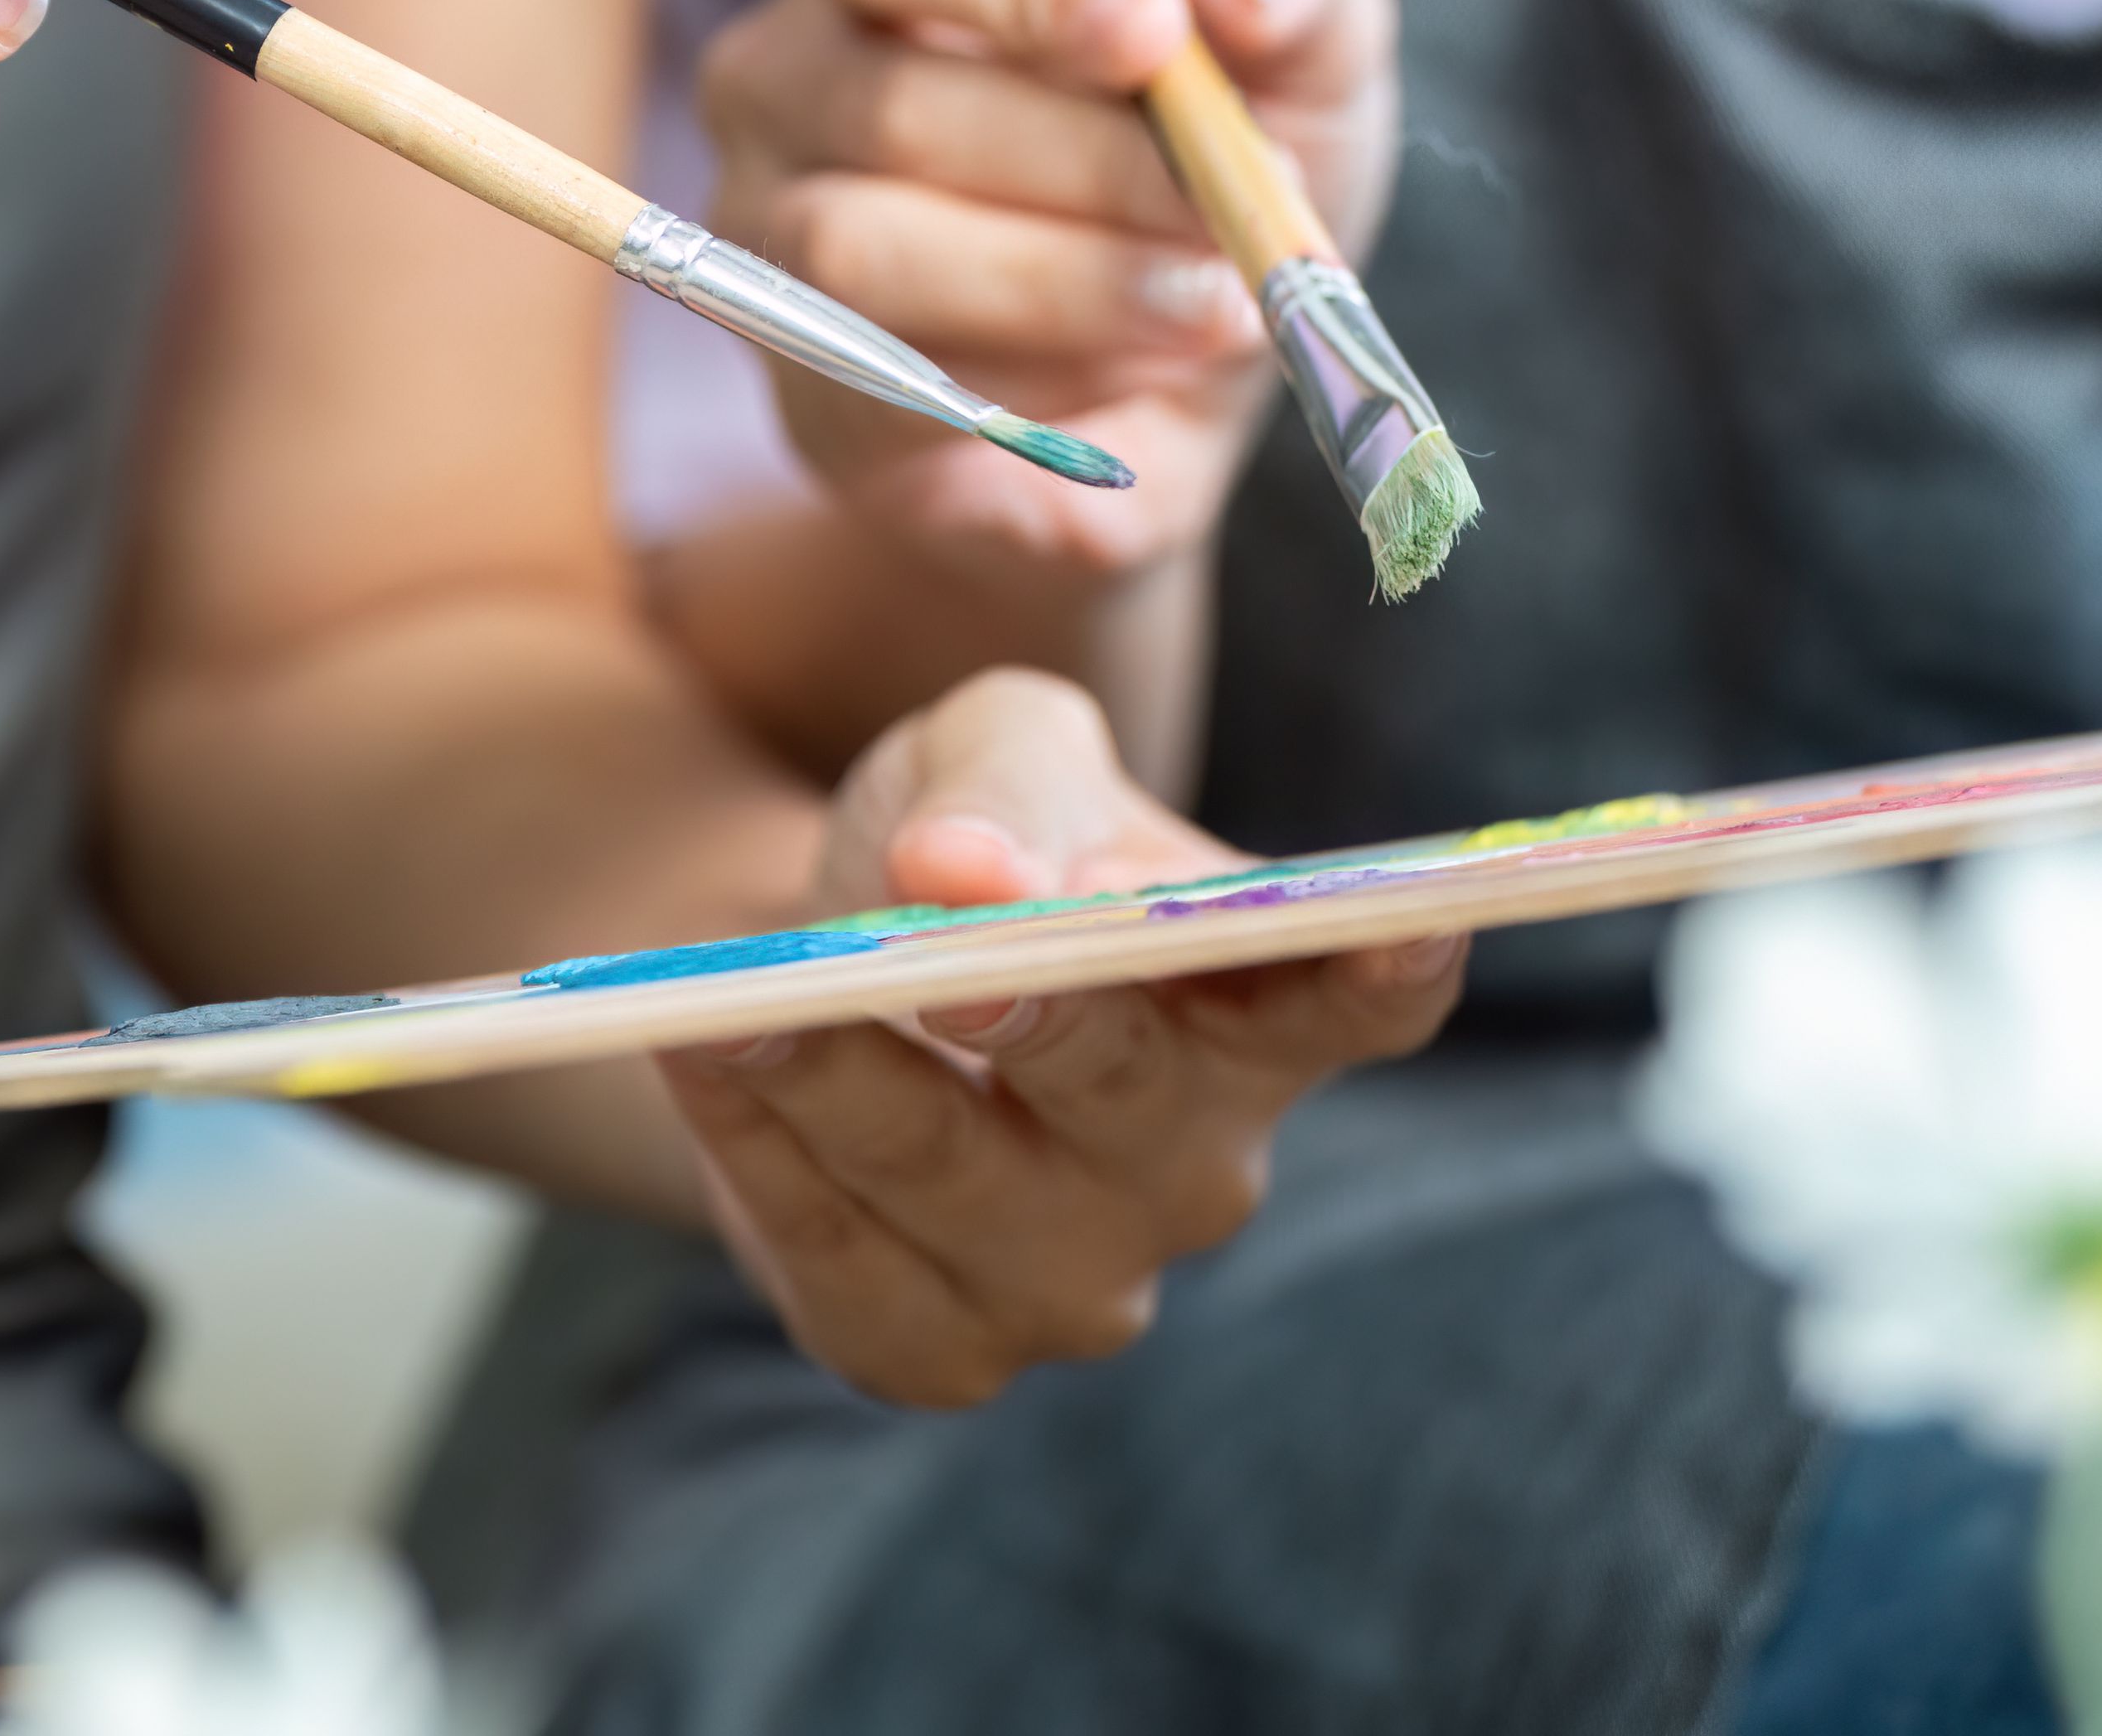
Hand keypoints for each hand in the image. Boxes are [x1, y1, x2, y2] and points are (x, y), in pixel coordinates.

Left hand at [658, 668, 1461, 1408]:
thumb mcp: (989, 753)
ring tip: (728, 1001)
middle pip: (1135, 1103)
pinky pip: (840, 1263)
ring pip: (960, 1189)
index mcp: (1259, 1012)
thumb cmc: (962, 844)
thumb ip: (1004, 786)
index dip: (1386, 973)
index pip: (1361, 1004)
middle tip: (948, 965)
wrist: (830, 965)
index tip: (1404, 929)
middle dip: (1042, 1026)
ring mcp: (1077, 1280)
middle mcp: (1197, 1163)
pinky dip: (760, 1156)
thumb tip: (967, 878)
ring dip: (841, 1084)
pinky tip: (697, 1059)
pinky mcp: (934, 1347)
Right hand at [696, 0, 1399, 573]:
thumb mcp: (1298, 37)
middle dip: (1090, 165)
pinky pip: (889, 388)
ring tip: (1217, 307)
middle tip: (1235, 210)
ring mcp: (774, 241)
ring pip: (868, 250)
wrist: (1197, 376)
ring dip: (1072, 283)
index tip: (1155, 27)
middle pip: (891, 106)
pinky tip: (1139, 379)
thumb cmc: (1213, 160)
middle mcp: (788, 81)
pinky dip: (1041, 389)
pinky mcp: (811, 397)